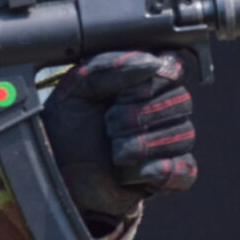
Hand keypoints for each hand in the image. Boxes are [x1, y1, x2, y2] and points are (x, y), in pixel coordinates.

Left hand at [41, 50, 197, 233]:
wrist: (54, 172)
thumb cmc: (66, 127)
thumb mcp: (75, 89)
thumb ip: (108, 67)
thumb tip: (153, 63)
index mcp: (141, 82)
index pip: (172, 69)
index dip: (153, 81)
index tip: (120, 95)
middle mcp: (160, 110)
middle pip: (182, 101)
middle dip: (141, 115)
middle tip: (109, 125)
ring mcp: (165, 144)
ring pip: (184, 135)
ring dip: (145, 144)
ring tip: (115, 152)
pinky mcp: (165, 177)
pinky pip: (185, 171)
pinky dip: (165, 170)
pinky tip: (140, 171)